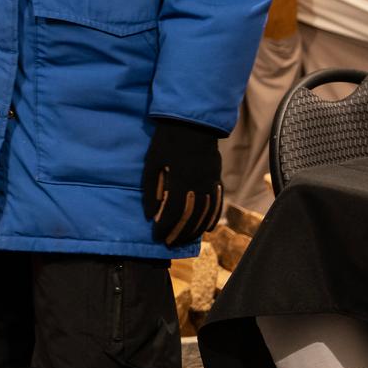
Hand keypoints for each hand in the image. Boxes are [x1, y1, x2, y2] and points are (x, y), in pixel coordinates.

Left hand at [142, 119, 223, 245]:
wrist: (191, 123)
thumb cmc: (166, 142)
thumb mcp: (152, 163)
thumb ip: (151, 189)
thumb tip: (150, 216)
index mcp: (182, 181)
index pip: (174, 212)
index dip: (165, 227)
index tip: (157, 236)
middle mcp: (200, 185)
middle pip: (192, 217)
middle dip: (179, 233)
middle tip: (169, 243)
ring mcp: (211, 183)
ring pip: (206, 213)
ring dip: (195, 230)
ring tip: (184, 240)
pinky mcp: (217, 179)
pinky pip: (218, 203)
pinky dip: (213, 218)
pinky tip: (207, 229)